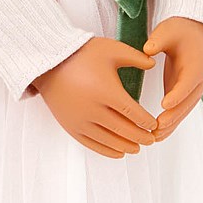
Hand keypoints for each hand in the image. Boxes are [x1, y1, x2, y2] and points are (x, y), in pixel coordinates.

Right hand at [32, 36, 158, 158]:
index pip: (132, 112)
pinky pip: (91, 144)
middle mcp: (93, 109)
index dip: (146, 121)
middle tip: (152, 139)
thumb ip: (135, 57)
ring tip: (138, 147)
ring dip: (126, 146)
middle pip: (123, 130)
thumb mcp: (111, 49)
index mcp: (106, 91)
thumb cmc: (81, 53)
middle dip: (140, 136)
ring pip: (109, 140)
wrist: (48, 62)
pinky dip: (107, 150)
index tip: (154, 124)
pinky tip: (119, 152)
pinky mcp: (70, 126)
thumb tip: (154, 64)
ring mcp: (80, 120)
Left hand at [143, 17, 202, 140]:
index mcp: (197, 65)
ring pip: (184, 111)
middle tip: (156, 127)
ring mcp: (194, 90)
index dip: (177, 94)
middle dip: (172, 116)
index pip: (187, 83)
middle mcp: (199, 81)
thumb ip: (159, 39)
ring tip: (154, 137)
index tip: (164, 105)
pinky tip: (157, 135)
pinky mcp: (185, 94)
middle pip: (187, 102)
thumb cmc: (181, 31)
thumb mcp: (169, 30)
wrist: (197, 34)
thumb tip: (147, 49)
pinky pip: (179, 112)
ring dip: (170, 125)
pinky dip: (171, 124)